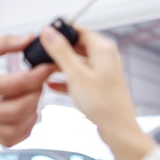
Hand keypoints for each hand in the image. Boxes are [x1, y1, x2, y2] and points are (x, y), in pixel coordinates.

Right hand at [0, 34, 56, 146]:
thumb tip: (29, 39)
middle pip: (18, 110)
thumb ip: (4, 43)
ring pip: (16, 129)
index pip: (14, 85)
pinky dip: (24, 128)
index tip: (47, 66)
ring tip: (32, 94)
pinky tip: (25, 111)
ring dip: (32, 112)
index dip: (36, 76)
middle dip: (36, 94)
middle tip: (40, 79)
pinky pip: (9, 139)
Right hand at [39, 26, 155, 159]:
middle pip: (77, 44)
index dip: (60, 31)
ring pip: (77, 60)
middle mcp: (105, 56)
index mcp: (102, 48)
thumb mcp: (76, 74)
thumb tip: (48, 31)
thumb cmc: (103, 104)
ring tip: (43, 69)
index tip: (44, 36)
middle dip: (58, 50)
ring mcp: (103, 70)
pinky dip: (66, 78)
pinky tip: (52, 84)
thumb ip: (60, 51)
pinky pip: (80, 75)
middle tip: (41, 55)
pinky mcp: (99, 84)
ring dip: (60, 65)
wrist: (118, 130)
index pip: (78, 29)